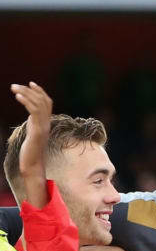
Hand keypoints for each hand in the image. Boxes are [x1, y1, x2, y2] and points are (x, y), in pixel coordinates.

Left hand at [11, 82, 51, 207]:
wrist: (33, 166)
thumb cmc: (30, 154)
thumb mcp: (32, 135)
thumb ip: (34, 125)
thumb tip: (31, 119)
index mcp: (45, 123)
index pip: (47, 103)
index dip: (40, 92)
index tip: (31, 83)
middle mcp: (47, 123)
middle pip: (43, 100)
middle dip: (30, 90)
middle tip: (15, 85)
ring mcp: (43, 127)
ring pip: (38, 104)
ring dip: (25, 93)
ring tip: (13, 88)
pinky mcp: (38, 131)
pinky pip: (34, 112)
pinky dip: (26, 101)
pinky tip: (18, 96)